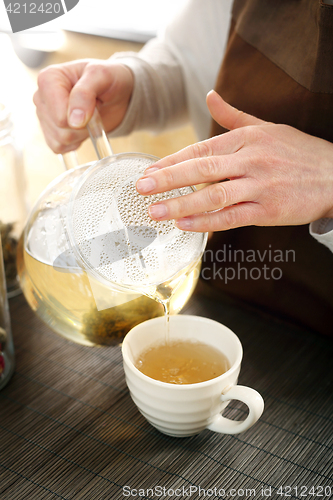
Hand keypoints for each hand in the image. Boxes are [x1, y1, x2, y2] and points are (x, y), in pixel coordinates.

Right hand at [33, 58, 133, 153]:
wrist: (116, 94)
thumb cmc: (108, 79)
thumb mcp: (101, 76)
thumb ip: (85, 94)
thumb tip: (73, 121)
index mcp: (48, 79)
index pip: (59, 115)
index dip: (82, 115)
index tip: (95, 102)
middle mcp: (41, 97)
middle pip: (60, 128)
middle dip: (83, 124)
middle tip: (94, 108)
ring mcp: (44, 116)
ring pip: (61, 140)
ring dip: (82, 133)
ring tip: (88, 116)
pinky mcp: (50, 132)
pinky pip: (59, 148)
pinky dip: (76, 142)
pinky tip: (83, 129)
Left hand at [136, 90, 332, 231]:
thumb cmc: (298, 152)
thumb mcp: (267, 127)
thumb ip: (234, 116)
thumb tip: (210, 96)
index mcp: (247, 139)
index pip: (201, 149)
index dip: (173, 161)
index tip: (150, 171)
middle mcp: (251, 160)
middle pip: (202, 169)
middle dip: (168, 179)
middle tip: (142, 188)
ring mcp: (260, 186)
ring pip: (214, 196)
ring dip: (182, 204)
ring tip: (156, 211)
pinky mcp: (269, 210)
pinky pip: (232, 217)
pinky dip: (207, 222)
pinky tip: (185, 225)